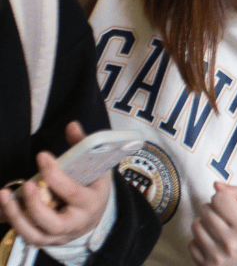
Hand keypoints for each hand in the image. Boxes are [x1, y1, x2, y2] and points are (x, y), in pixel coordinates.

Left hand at [0, 121, 112, 246]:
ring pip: (36, 234)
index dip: (55, 175)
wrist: (95, 217)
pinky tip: (5, 205)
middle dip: (37, 205)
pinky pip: (26, 235)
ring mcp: (59, 235)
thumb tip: (71, 126)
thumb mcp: (97, 167)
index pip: (72, 191)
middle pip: (54, 222)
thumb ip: (83, 146)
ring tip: (5, 195)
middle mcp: (76, 222)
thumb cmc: (93, 188)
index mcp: (91, 202)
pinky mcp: (46, 239)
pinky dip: (13, 221)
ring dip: (17, 216)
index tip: (42, 155)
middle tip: (27, 184)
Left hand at [189, 182, 236, 265]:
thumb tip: (216, 185)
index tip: (229, 205)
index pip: (219, 198)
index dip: (223, 198)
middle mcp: (229, 243)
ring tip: (216, 227)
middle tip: (222, 215)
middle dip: (212, 208)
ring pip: (196, 225)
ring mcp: (216, 257)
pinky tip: (212, 241)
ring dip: (204, 222)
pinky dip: (199, 240)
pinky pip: (191, 244)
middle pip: (205, 210)